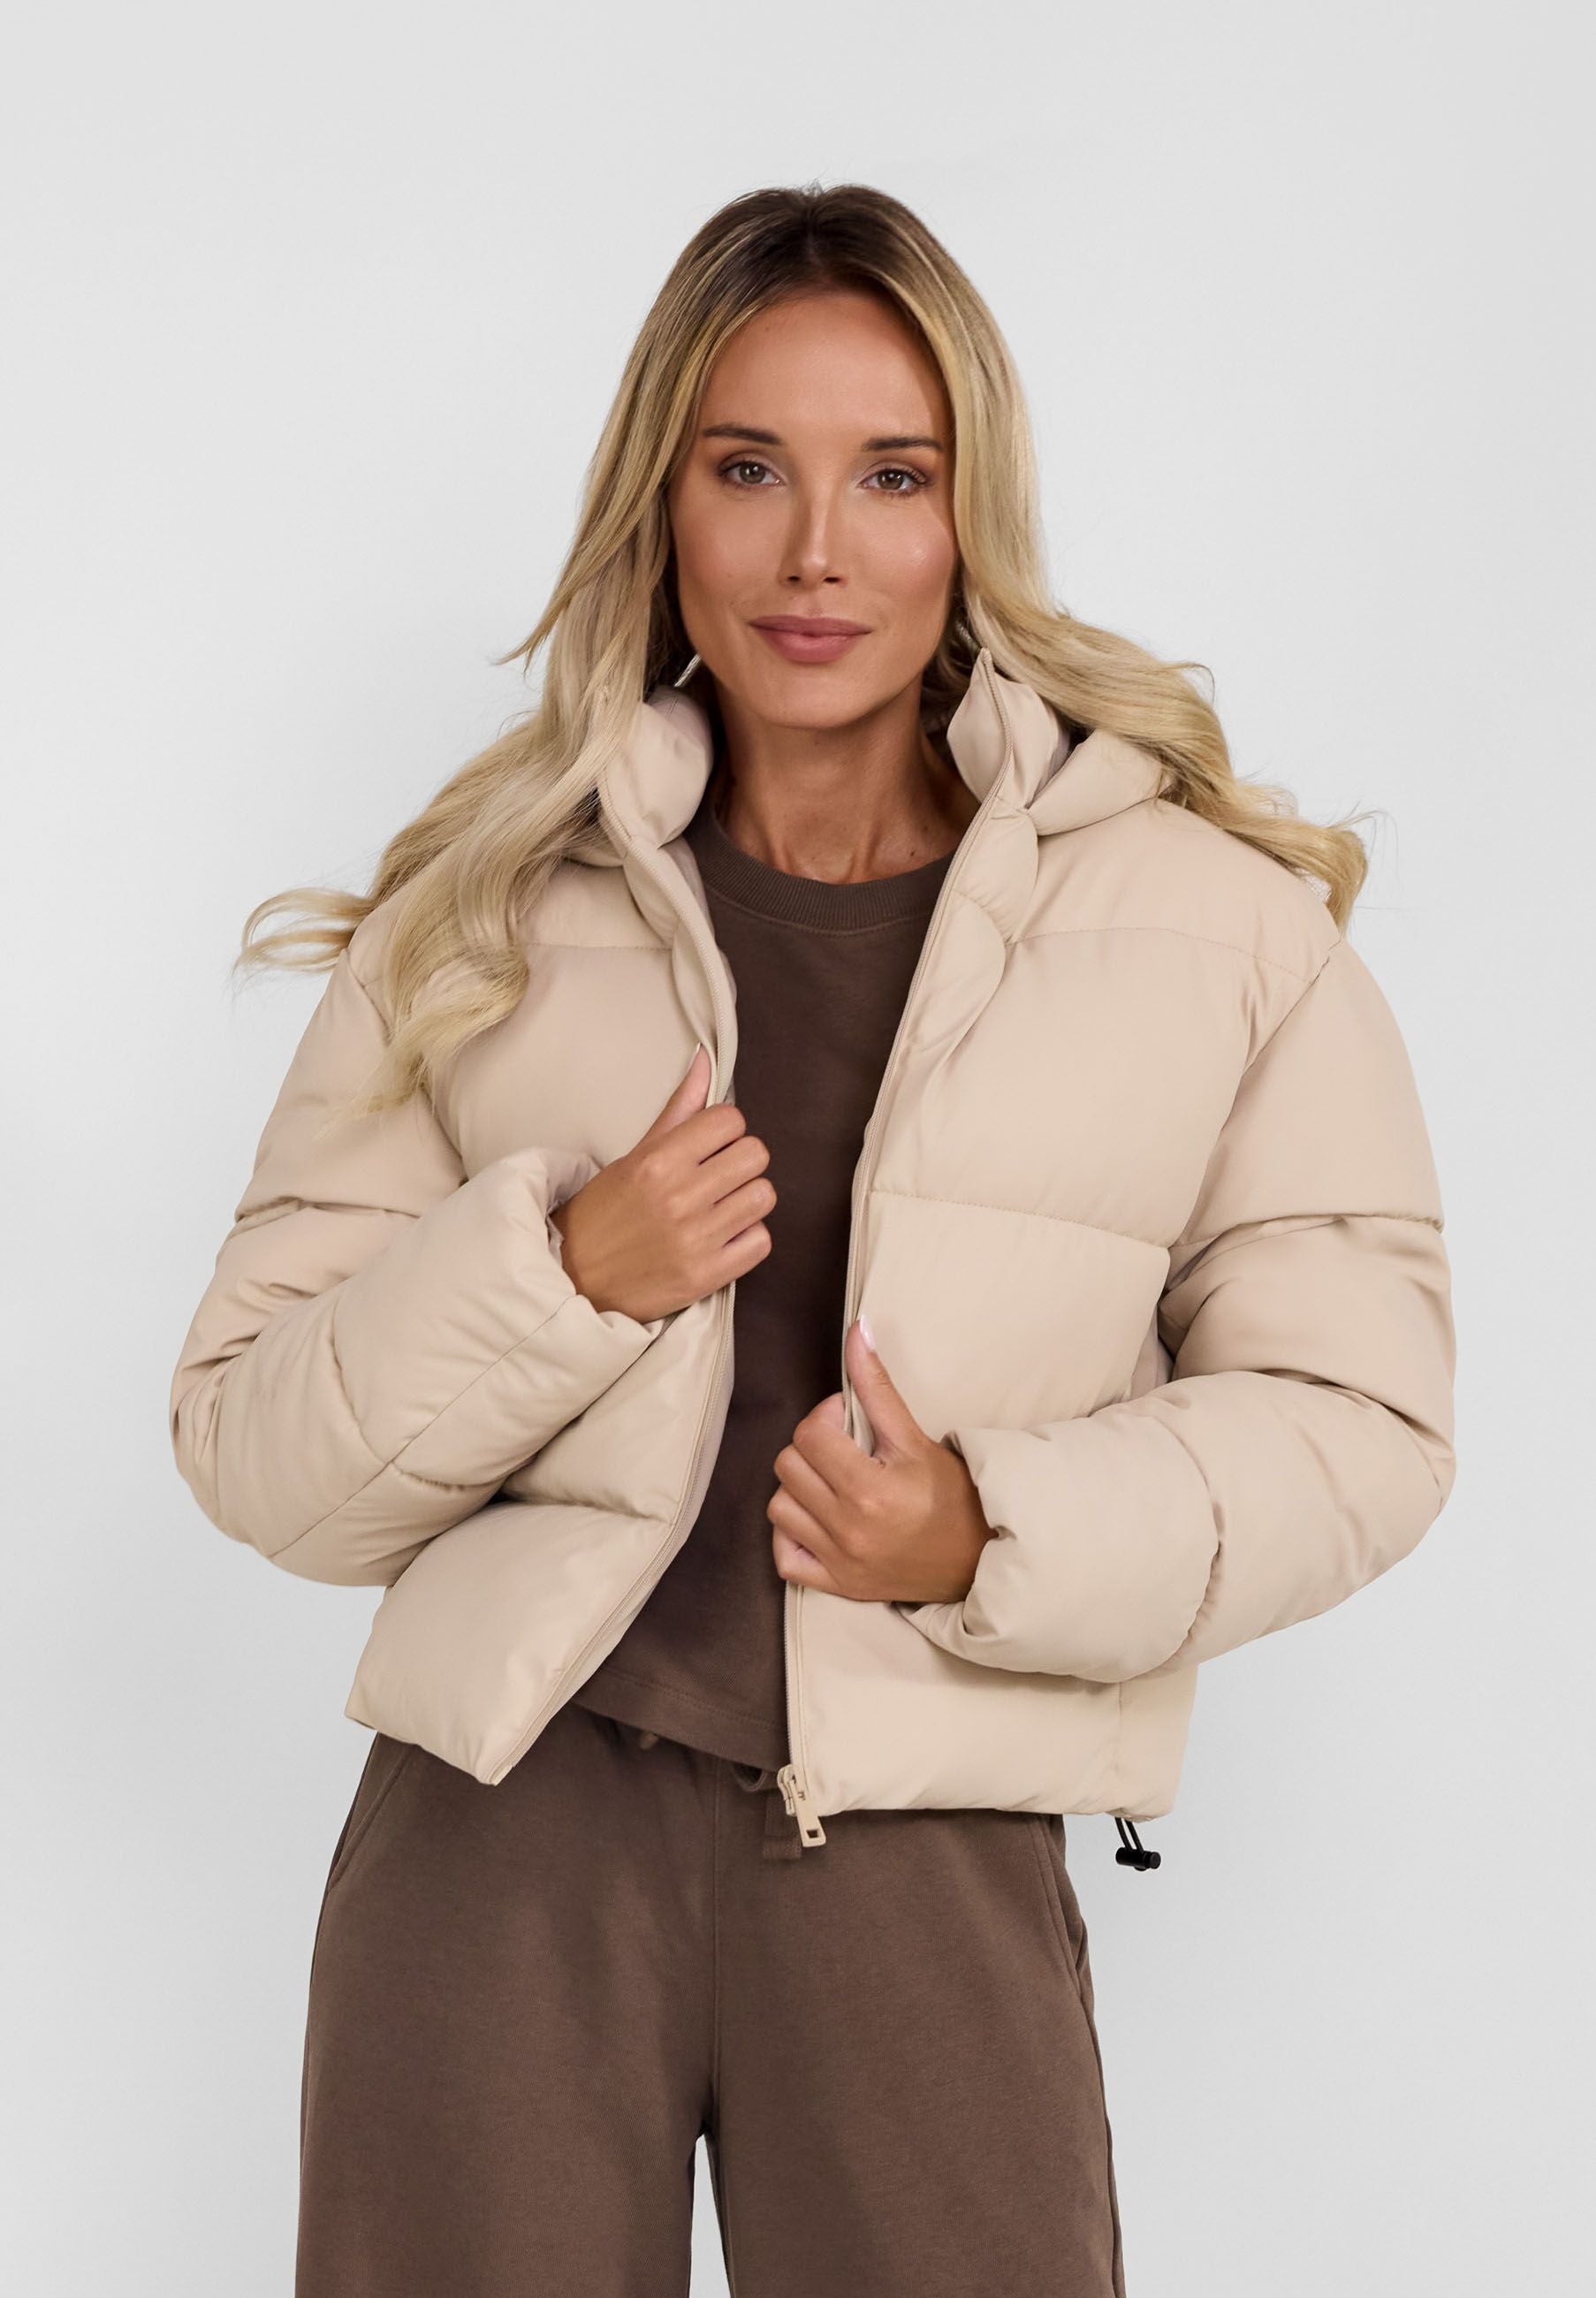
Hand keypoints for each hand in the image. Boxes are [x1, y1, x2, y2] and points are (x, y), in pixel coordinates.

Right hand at [550, 1045, 774, 1323]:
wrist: (574, 1279)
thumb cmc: (602, 1214)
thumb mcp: (633, 1157)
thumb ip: (677, 1112)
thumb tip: (704, 1061)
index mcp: (658, 1162)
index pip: (730, 1120)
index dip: (724, 1130)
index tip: (710, 1145)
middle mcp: (680, 1198)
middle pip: (755, 1155)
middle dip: (740, 1161)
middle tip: (717, 1175)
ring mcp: (696, 1240)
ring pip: (764, 1196)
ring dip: (747, 1198)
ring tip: (721, 1206)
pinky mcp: (707, 1276)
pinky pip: (762, 1241)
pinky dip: (748, 1237)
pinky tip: (723, 1235)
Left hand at [767, 1317, 994, 1605]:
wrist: (978, 1559)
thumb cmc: (953, 1497)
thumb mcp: (916, 1439)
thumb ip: (877, 1386)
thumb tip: (857, 1330)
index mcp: (868, 1490)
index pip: (809, 1435)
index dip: (825, 1417)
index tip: (849, 1421)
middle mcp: (848, 1529)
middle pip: (788, 1466)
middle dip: (811, 1447)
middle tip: (843, 1448)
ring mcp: (839, 1561)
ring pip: (779, 1506)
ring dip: (799, 1487)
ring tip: (831, 1481)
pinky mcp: (837, 1584)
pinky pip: (785, 1557)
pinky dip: (793, 1535)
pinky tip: (818, 1519)